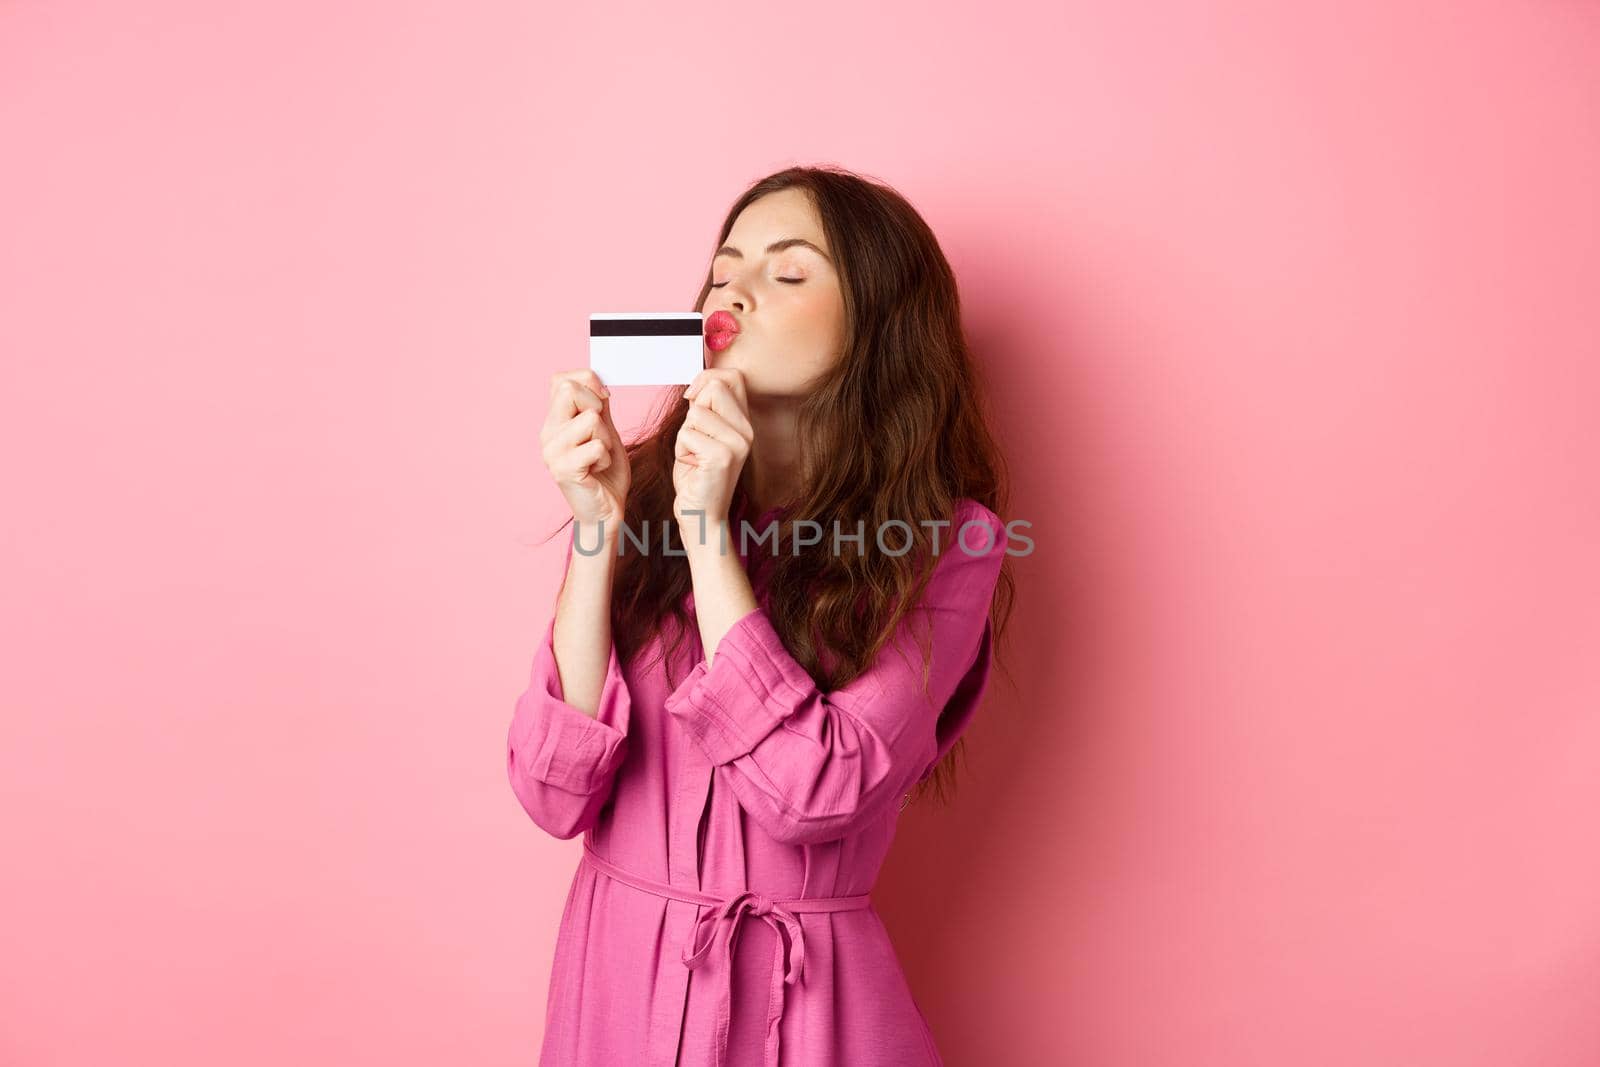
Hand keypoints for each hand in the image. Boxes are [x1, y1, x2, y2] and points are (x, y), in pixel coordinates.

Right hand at [541, 369, 629, 535]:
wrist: (605, 511)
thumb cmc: (605, 472)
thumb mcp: (604, 431)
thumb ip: (598, 406)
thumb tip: (597, 379)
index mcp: (554, 421)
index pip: (560, 379)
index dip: (587, 381)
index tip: (603, 400)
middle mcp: (547, 433)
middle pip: (569, 390)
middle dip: (597, 406)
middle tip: (601, 432)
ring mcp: (552, 451)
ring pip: (591, 419)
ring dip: (607, 439)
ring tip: (599, 457)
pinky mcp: (563, 469)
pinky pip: (596, 446)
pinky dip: (606, 458)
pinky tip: (597, 470)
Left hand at [672, 368, 752, 532]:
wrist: (702, 514)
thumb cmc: (697, 475)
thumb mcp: (702, 433)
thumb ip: (706, 408)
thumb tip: (698, 385)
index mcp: (744, 422)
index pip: (733, 376)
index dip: (706, 378)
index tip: (692, 398)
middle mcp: (747, 430)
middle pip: (714, 387)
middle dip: (693, 408)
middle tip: (695, 437)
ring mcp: (738, 443)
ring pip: (696, 412)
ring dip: (684, 434)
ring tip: (694, 455)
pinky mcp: (722, 456)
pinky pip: (687, 434)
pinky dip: (681, 450)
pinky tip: (693, 465)